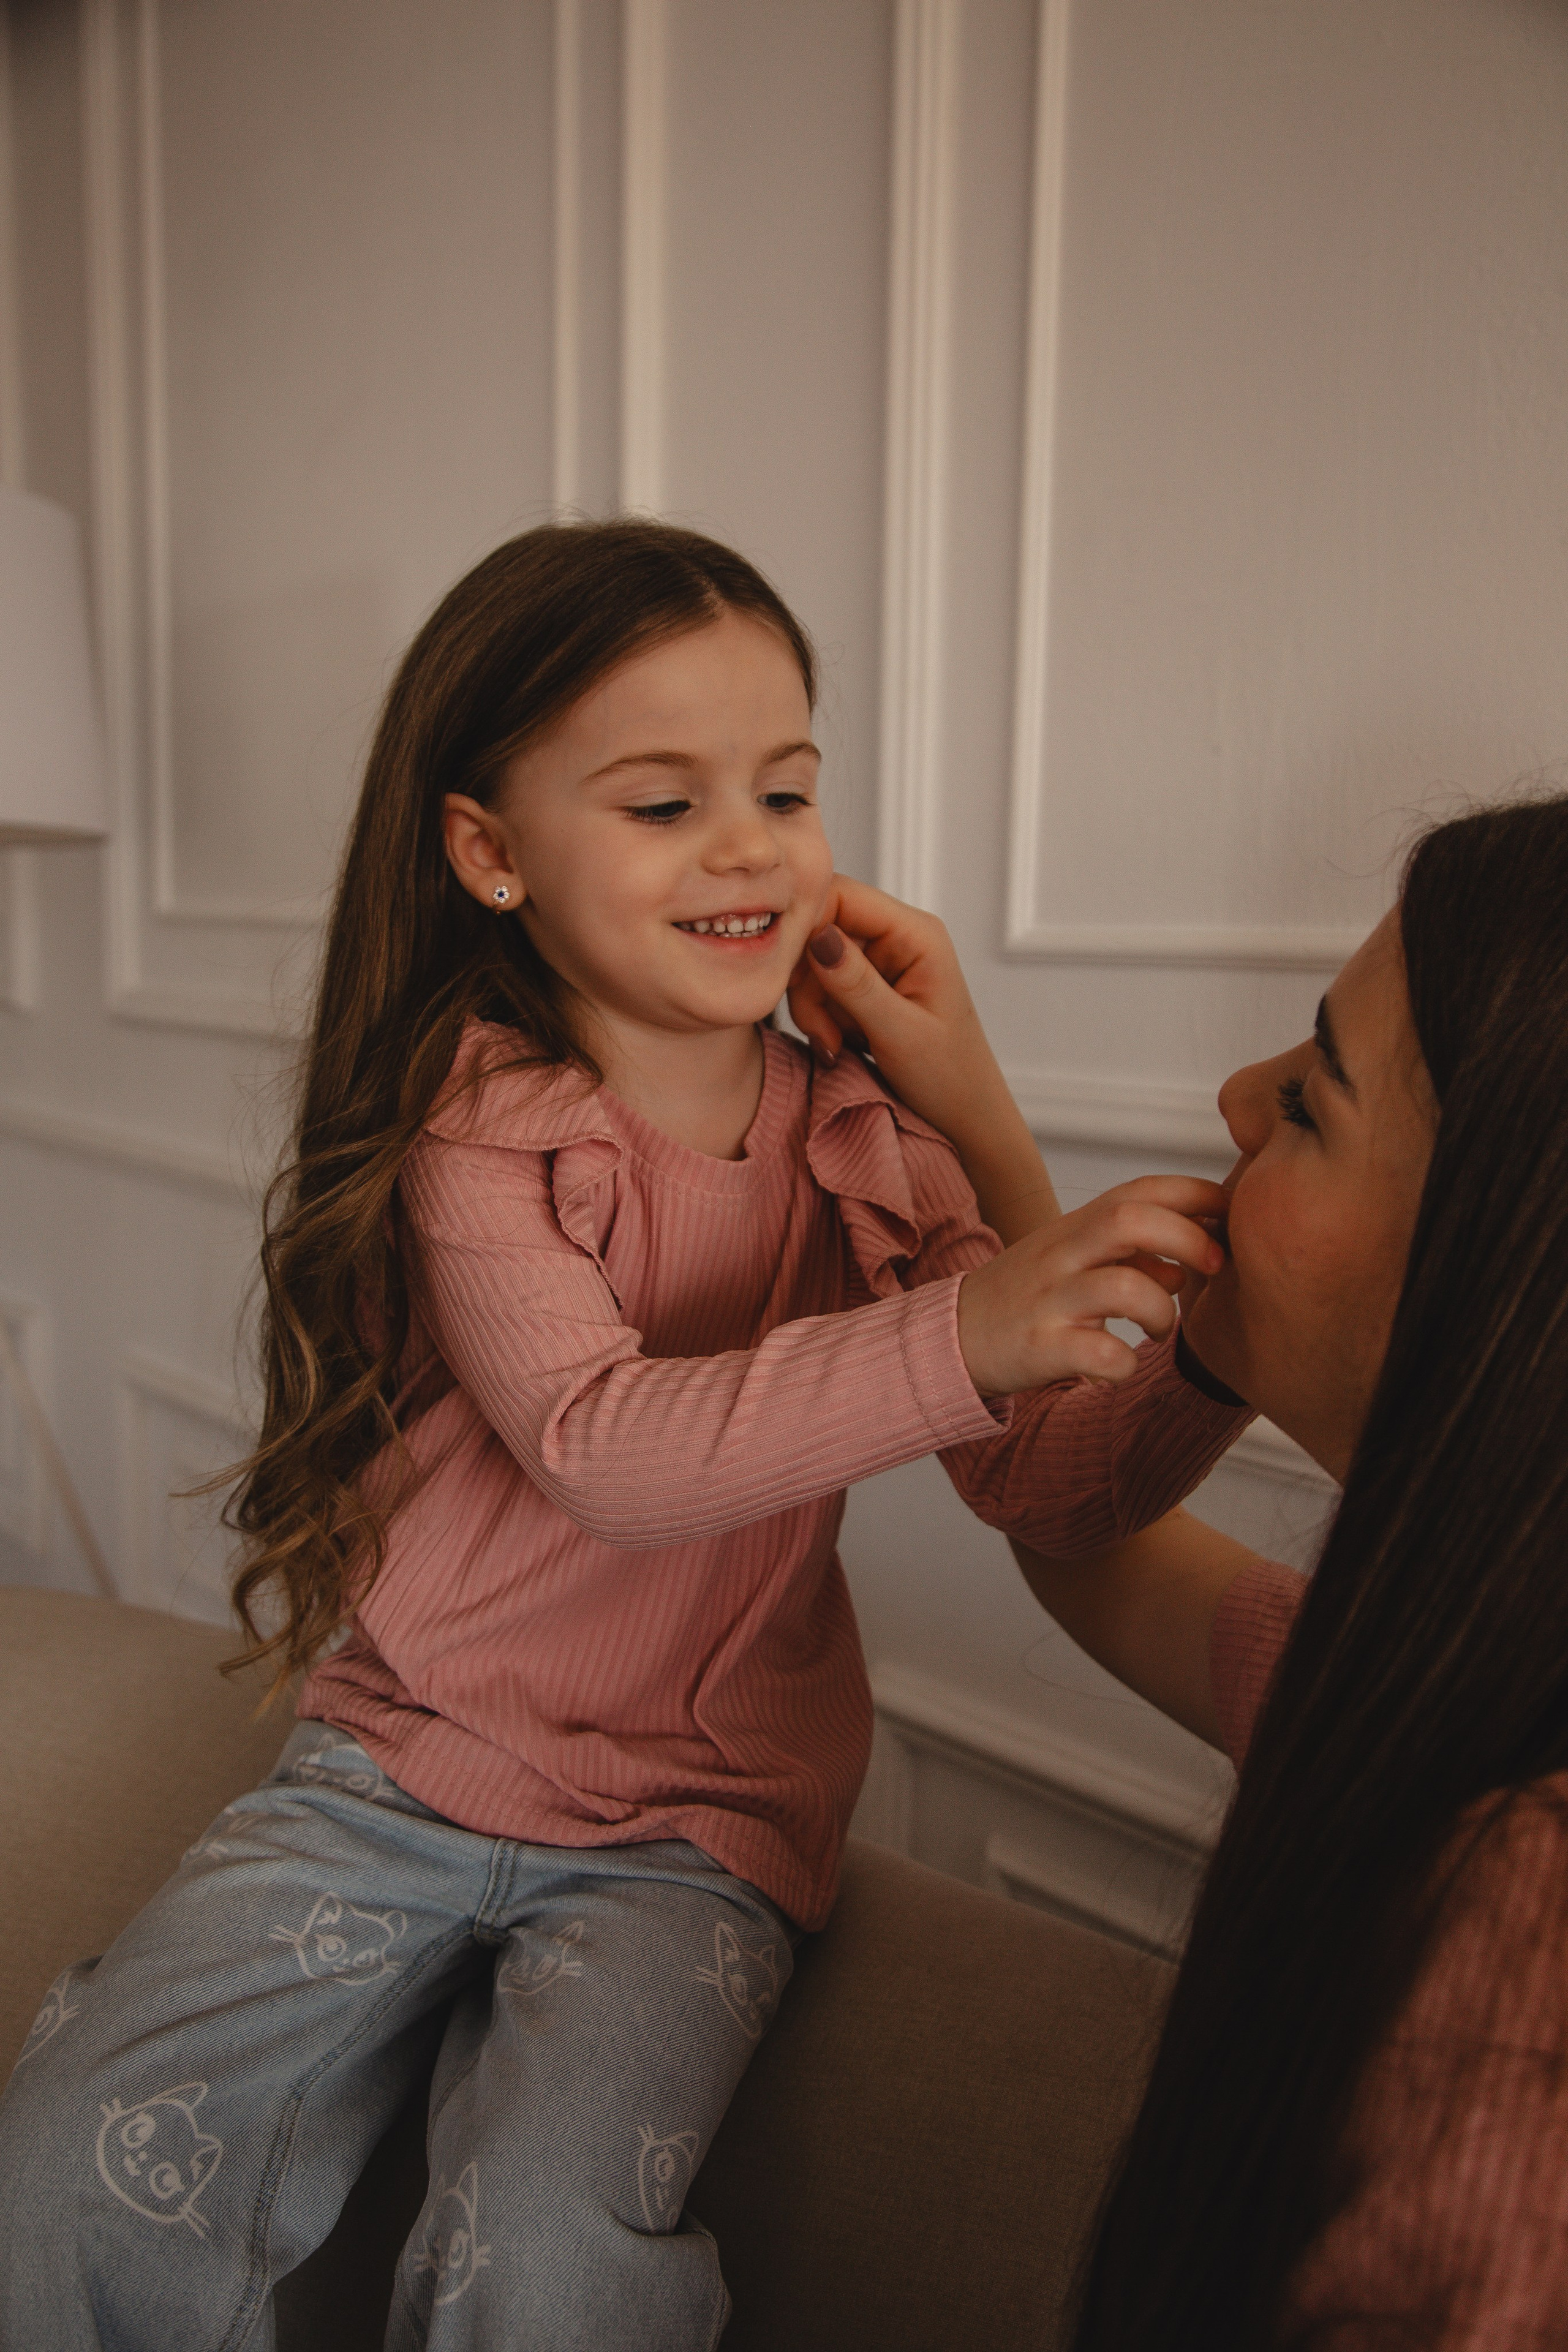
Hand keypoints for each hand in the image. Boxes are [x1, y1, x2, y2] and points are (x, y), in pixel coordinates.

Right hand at [787, 874, 986, 1100]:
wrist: (964, 1113)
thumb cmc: (949, 1075)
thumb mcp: (900, 1032)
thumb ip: (857, 983)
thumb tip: (817, 936)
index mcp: (915, 933)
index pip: (841, 894)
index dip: (805, 925)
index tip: (789, 975)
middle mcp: (896, 936)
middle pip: (819, 929)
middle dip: (808, 982)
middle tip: (822, 1031)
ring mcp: (880, 960)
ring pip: (813, 963)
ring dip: (813, 1007)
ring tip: (835, 1045)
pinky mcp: (866, 985)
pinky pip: (822, 987)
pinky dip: (819, 1017)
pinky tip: (838, 1045)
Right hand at [956, 1176, 1228, 1397]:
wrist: (951, 1335)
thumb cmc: (1027, 1295)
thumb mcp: (1075, 1257)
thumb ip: (1132, 1251)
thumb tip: (1190, 1260)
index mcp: (1077, 1227)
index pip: (1143, 1188)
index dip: (1197, 1193)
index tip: (1230, 1216)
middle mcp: (1062, 1255)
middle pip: (1130, 1220)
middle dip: (1188, 1238)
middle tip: (1212, 1269)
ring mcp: (1050, 1301)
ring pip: (1122, 1287)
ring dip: (1163, 1309)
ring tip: (1161, 1328)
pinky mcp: (1040, 1348)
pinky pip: (1098, 1354)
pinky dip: (1125, 1364)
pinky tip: (1123, 1366)